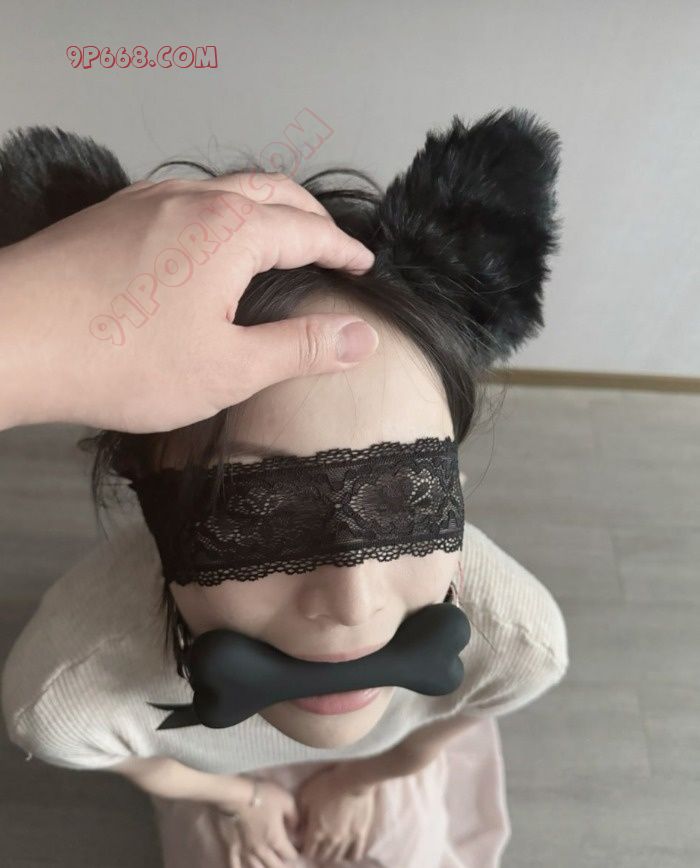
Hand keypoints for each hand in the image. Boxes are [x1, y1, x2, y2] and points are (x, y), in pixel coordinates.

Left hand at [0, 171, 377, 432]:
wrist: (11, 339)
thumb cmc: (118, 358)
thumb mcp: (229, 368)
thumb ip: (302, 348)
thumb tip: (363, 336)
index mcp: (231, 230)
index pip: (309, 230)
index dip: (343, 249)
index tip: (363, 263)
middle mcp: (193, 199)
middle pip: (272, 192)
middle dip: (310, 216)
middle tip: (330, 245)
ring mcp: (148, 200)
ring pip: (226, 188)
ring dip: (264, 208)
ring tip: (278, 239)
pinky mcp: (114, 214)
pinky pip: (185, 198)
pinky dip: (220, 212)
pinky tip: (207, 244)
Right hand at [214, 778, 299, 867]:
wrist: (235, 794)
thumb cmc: (263, 795)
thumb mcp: (287, 801)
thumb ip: (294, 817)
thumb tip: (297, 828)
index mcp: (276, 840)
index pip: (290, 855)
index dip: (296, 853)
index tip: (298, 848)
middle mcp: (262, 851)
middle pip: (275, 866)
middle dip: (283, 864)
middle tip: (285, 858)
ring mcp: (245, 851)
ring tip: (269, 864)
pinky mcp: (232, 847)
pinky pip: (236, 865)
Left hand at [296, 765, 376, 862]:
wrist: (353, 780)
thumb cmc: (327, 785)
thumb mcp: (306, 795)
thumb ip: (300, 814)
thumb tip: (298, 827)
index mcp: (316, 831)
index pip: (307, 851)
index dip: (304, 849)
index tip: (304, 844)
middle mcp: (330, 840)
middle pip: (321, 856)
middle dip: (317, 852)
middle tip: (316, 845)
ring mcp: (347, 839)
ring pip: (337, 857)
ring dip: (331, 854)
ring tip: (330, 848)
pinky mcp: (360, 834)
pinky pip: (355, 854)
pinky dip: (349, 856)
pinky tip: (347, 852)